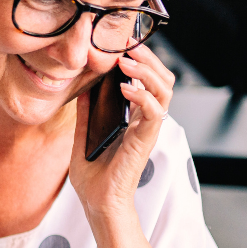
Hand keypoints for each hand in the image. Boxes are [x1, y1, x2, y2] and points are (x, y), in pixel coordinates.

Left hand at [68, 43, 175, 220]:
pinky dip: (142, 95)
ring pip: (164, 91)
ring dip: (147, 71)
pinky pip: (153, 111)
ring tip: (127, 60)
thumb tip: (82, 89)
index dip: (139, 61)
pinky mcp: (145, 140)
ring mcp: (148, 130)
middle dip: (148, 58)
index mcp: (133, 119)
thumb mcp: (83, 137)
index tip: (120, 45)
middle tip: (127, 44)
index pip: (147, 82)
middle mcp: (144, 122)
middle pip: (162, 80)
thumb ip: (86, 114)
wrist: (98, 203)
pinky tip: (125, 87)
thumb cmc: (93, 178)